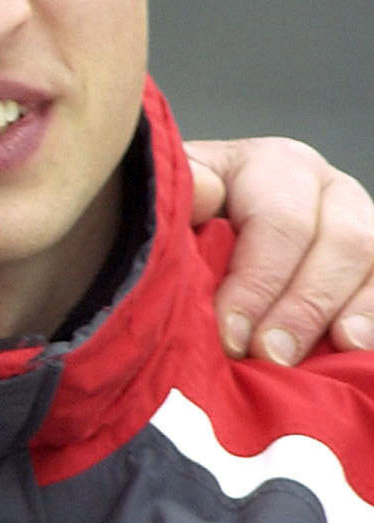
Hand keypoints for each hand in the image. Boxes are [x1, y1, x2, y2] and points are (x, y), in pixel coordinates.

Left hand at [189, 137, 373, 362]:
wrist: (198, 230)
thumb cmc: (179, 222)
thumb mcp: (170, 201)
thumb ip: (182, 198)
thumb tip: (201, 192)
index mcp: (275, 166)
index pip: (280, 222)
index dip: (257, 283)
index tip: (230, 336)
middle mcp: (327, 188)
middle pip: (341, 243)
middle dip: (303, 307)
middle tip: (271, 356)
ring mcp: (361, 222)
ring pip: (373, 264)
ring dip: (352, 313)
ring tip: (328, 353)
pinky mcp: (372, 263)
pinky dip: (372, 318)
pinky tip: (354, 349)